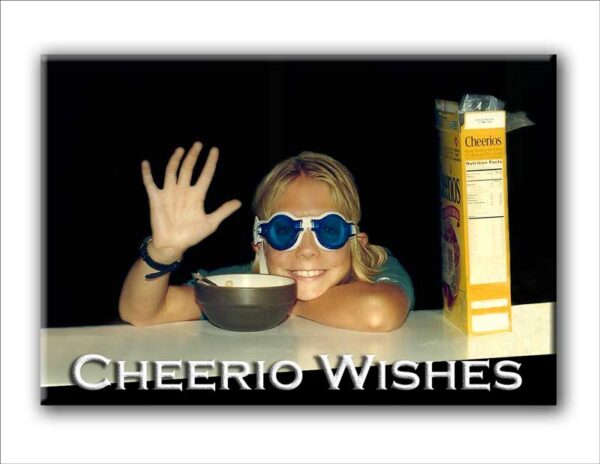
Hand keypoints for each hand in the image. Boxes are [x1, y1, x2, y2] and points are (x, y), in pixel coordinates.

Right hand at [141, 141, 241, 261]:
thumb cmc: (192, 234)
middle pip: (189, 168)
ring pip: (172, 171)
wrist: (173, 244)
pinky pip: (150, 184)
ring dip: (175, 160)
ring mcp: (169, 193)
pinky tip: (145, 163)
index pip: (206, 174)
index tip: (214, 150)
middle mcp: (183, 190)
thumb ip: (223, 211)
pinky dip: (147, 174)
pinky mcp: (156, 198)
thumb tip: (239, 202)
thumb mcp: (210, 223)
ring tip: (181, 149)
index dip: (210, 162)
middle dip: (193, 156)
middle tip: (198, 144)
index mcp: (197, 195)